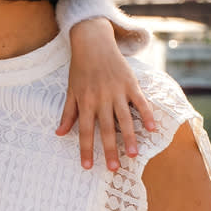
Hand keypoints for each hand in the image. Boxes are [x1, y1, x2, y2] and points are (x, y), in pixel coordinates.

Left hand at [57, 19, 157, 172]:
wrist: (93, 42)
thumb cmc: (80, 69)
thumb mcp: (71, 90)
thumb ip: (68, 113)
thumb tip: (59, 133)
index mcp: (85, 101)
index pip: (85, 131)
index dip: (86, 150)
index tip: (87, 166)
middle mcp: (101, 98)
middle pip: (106, 129)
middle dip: (109, 150)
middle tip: (113, 168)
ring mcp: (117, 91)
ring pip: (124, 118)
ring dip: (129, 138)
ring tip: (133, 155)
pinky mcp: (130, 84)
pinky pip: (140, 102)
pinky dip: (147, 114)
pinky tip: (152, 129)